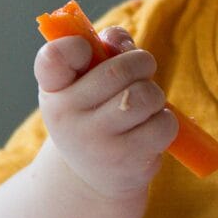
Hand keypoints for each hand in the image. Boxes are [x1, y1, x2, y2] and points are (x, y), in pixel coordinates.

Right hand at [35, 26, 177, 200]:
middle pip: (119, 71)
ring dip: (155, 94)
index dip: (75, 45)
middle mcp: (66, 117)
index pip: (53, 57)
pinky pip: (163, 124)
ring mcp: (95, 142)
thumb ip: (103, 49)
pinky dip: (165, 121)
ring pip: (145, 96)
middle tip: (143, 69)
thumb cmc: (93, 114)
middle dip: (142, 63)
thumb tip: (119, 39)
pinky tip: (150, 128)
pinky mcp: (125, 161)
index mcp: (52, 89)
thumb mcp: (85, 82)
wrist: (92, 177)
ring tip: (145, 103)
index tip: (88, 49)